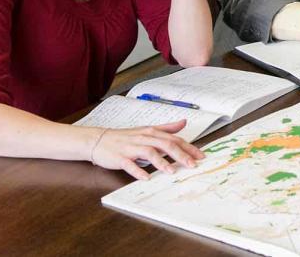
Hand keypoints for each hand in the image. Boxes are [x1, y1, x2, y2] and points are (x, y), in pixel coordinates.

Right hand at [89, 120, 203, 180]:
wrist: (98, 140)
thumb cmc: (125, 137)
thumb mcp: (147, 130)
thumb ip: (166, 128)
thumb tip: (183, 123)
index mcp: (152, 132)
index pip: (174, 139)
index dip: (189, 147)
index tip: (201, 156)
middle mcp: (144, 138)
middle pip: (165, 145)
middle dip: (180, 155)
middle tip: (192, 165)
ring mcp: (131, 148)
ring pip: (149, 153)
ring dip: (162, 162)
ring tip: (172, 171)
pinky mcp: (120, 157)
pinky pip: (130, 165)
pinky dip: (138, 171)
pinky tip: (146, 178)